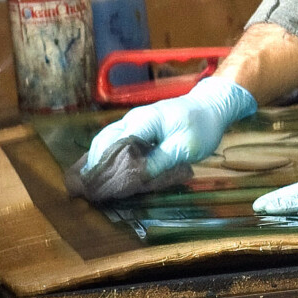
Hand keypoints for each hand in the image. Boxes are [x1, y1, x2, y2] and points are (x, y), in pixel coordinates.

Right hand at [85, 76, 256, 176]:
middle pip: (103, 143)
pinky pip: (114, 141)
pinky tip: (99, 171)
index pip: (114, 147)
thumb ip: (158, 162)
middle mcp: (131, 120)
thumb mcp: (184, 148)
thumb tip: (132, 177)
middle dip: (94, 166)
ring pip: (105, 141)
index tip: (97, 190)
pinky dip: (105, 156)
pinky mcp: (135, 128)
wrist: (211, 106)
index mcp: (142, 122)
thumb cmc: (201, 127)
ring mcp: (131, 122)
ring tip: (88, 185)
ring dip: (96, 162)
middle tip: (86, 191)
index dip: (104, 169)